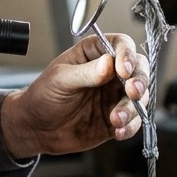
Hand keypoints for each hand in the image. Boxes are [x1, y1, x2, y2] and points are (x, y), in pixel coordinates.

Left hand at [0, 31, 149, 159]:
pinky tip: (118, 131)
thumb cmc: (43, 95)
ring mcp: (115, 96)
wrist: (36, 128)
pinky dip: (130, 126)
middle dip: (140, 81)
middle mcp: (110, 73)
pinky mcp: (117, 118)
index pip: (121, 45)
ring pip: (140, 97)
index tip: (124, 69)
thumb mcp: (60, 79)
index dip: (127, 54)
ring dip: (133, 108)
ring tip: (115, 118)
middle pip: (139, 69)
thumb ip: (86, 72)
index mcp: (94, 53)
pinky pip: (134, 121)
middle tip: (132, 92)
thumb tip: (109, 63)